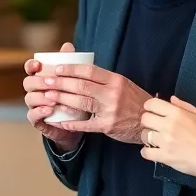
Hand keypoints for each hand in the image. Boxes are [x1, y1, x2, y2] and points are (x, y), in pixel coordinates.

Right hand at [24, 42, 81, 150]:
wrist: (75, 121)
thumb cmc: (72, 96)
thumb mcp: (72, 79)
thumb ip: (68, 63)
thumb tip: (67, 46)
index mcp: (40, 78)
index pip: (29, 69)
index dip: (31, 65)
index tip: (38, 64)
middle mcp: (34, 91)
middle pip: (27, 83)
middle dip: (38, 81)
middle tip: (50, 82)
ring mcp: (34, 105)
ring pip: (29, 98)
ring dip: (40, 97)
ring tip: (53, 98)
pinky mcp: (37, 120)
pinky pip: (32, 115)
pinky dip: (40, 112)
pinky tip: (49, 110)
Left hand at [27, 45, 151, 145]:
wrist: (149, 121)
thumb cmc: (133, 101)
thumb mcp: (122, 84)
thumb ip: (103, 79)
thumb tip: (79, 70)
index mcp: (115, 80)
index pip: (89, 71)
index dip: (71, 69)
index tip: (57, 69)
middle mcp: (112, 93)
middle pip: (81, 86)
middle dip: (61, 83)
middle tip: (46, 82)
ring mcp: (110, 110)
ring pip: (81, 103)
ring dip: (62, 100)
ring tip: (48, 97)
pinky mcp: (108, 126)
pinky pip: (86, 124)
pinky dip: (72, 123)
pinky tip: (60, 121)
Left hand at [139, 96, 195, 180]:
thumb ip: (185, 106)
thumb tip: (171, 99)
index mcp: (177, 114)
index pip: (152, 104)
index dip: (149, 107)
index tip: (152, 111)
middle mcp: (168, 125)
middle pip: (145, 119)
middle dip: (148, 121)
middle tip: (154, 127)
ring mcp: (165, 142)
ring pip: (144, 135)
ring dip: (148, 137)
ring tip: (156, 141)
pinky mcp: (164, 157)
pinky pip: (145, 152)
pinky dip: (147, 152)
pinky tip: (153, 152)